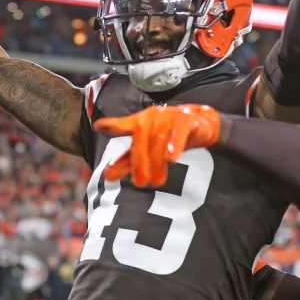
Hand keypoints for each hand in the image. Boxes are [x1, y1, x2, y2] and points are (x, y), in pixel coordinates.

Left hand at [94, 104, 221, 187]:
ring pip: (159, 137)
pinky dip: (175, 143)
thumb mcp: (148, 150)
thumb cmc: (168, 137)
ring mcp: (168, 116)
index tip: (99, 127)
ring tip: (157, 181)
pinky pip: (179, 130)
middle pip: (141, 139)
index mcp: (138, 123)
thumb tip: (106, 176)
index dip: (112, 125)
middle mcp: (151, 117)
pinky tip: (172, 158)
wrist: (200, 124)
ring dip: (156, 160)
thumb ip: (128, 162)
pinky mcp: (186, 118)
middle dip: (140, 162)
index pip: (123, 125)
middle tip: (141, 184)